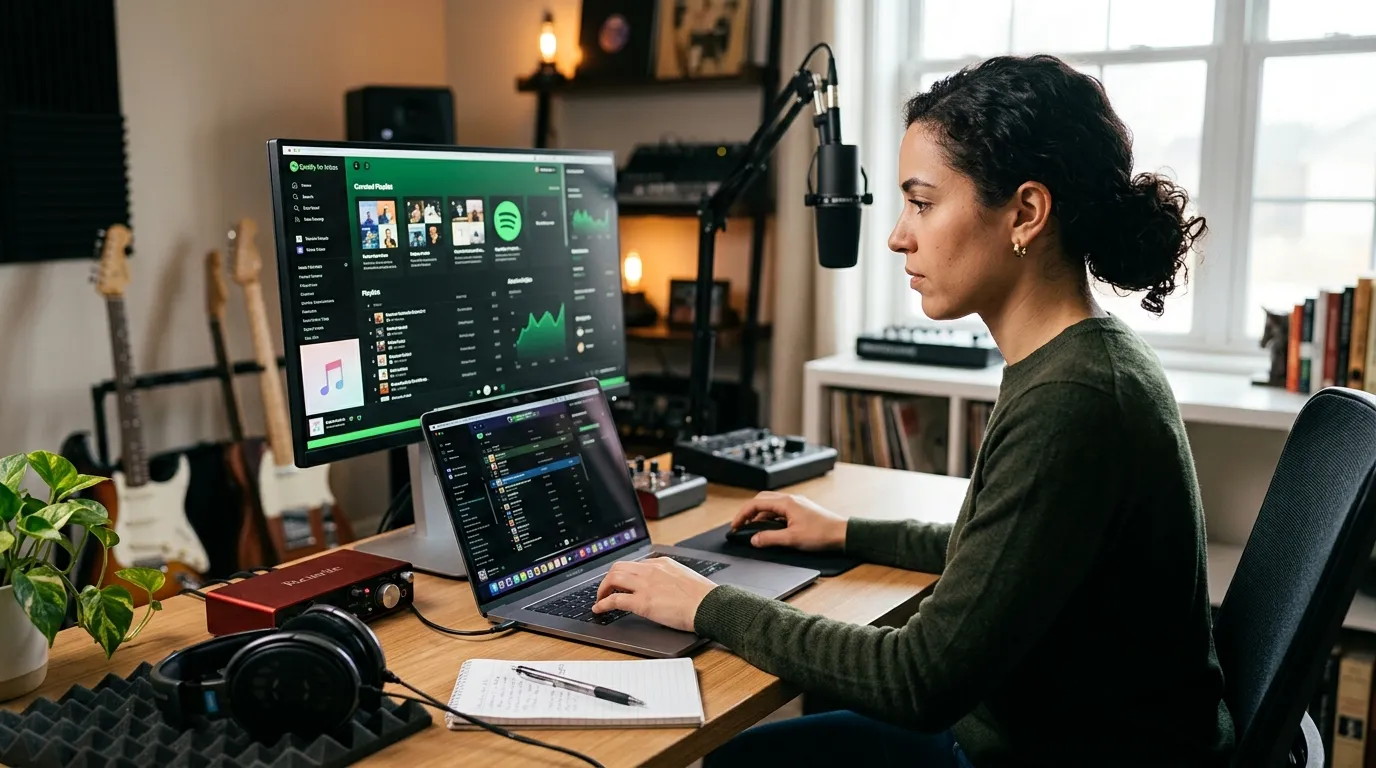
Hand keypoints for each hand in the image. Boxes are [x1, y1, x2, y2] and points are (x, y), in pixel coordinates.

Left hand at [591, 558, 717, 631]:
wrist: (709, 605)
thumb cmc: (703, 596)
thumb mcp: (684, 577)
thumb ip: (670, 578)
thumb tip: (664, 588)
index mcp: (661, 563)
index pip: (635, 565)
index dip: (624, 575)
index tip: (621, 582)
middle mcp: (650, 570)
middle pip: (618, 567)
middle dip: (608, 578)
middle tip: (606, 589)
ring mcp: (645, 585)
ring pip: (612, 578)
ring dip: (602, 589)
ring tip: (600, 599)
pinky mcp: (642, 602)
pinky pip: (615, 600)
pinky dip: (602, 604)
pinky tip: (599, 609)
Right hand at [731, 492, 847, 551]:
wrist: (842, 534)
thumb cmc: (822, 534)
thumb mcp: (792, 539)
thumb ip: (770, 538)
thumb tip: (754, 539)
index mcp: (786, 502)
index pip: (755, 503)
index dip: (742, 515)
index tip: (735, 526)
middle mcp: (790, 499)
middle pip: (761, 500)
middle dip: (748, 512)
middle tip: (740, 525)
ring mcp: (796, 503)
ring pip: (770, 505)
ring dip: (759, 515)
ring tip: (753, 529)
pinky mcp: (801, 510)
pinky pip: (780, 510)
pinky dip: (770, 517)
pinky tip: (770, 529)